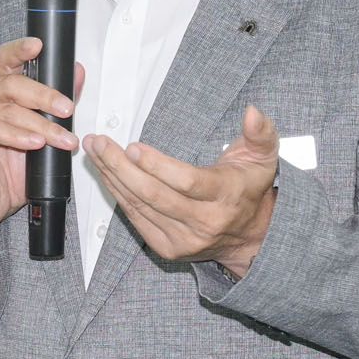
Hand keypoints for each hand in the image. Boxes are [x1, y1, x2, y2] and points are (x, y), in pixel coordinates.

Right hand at [0, 37, 81, 283]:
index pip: (6, 60)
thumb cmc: (7, 172)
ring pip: (6, 109)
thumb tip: (77, 73)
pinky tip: (33, 144)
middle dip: (46, 96)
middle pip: (11, 84)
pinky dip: (16, 135)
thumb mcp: (41, 135)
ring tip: (61, 139)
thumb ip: (56, 104)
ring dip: (39, 124)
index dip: (21, 50)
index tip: (39, 45)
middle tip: (68, 110)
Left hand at [83, 106, 278, 275]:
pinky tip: (106, 174)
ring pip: (140, 206)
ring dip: (112, 178)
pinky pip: (136, 218)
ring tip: (96, 152)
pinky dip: (118, 194)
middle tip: (101, 144)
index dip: (157, 166)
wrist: (249, 234)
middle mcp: (204, 222)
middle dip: (121, 168)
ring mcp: (184, 238)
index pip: (187, 183)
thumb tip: (252, 112)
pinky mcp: (168, 247)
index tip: (133, 147)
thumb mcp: (262, 157)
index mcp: (226, 197)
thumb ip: (260, 132)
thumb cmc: (248, 189)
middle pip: (155, 195)